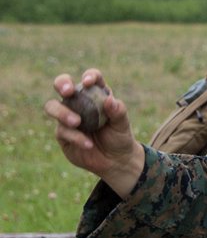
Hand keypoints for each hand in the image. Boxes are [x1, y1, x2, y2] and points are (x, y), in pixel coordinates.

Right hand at [44, 68, 143, 197]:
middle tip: (68, 92)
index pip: (91, 79)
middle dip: (62, 84)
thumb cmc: (120, 137)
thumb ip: (118, 111)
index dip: (89, 76)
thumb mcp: (123, 124)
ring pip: (53, 106)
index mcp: (96, 95)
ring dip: (62, 112)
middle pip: (62, 85)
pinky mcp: (62, 133)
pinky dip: (75, 137)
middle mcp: (79, 102)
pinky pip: (62, 131)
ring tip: (76, 122)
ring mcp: (67, 117)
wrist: (115, 161)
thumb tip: (109, 100)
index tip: (89, 82)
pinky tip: (88, 144)